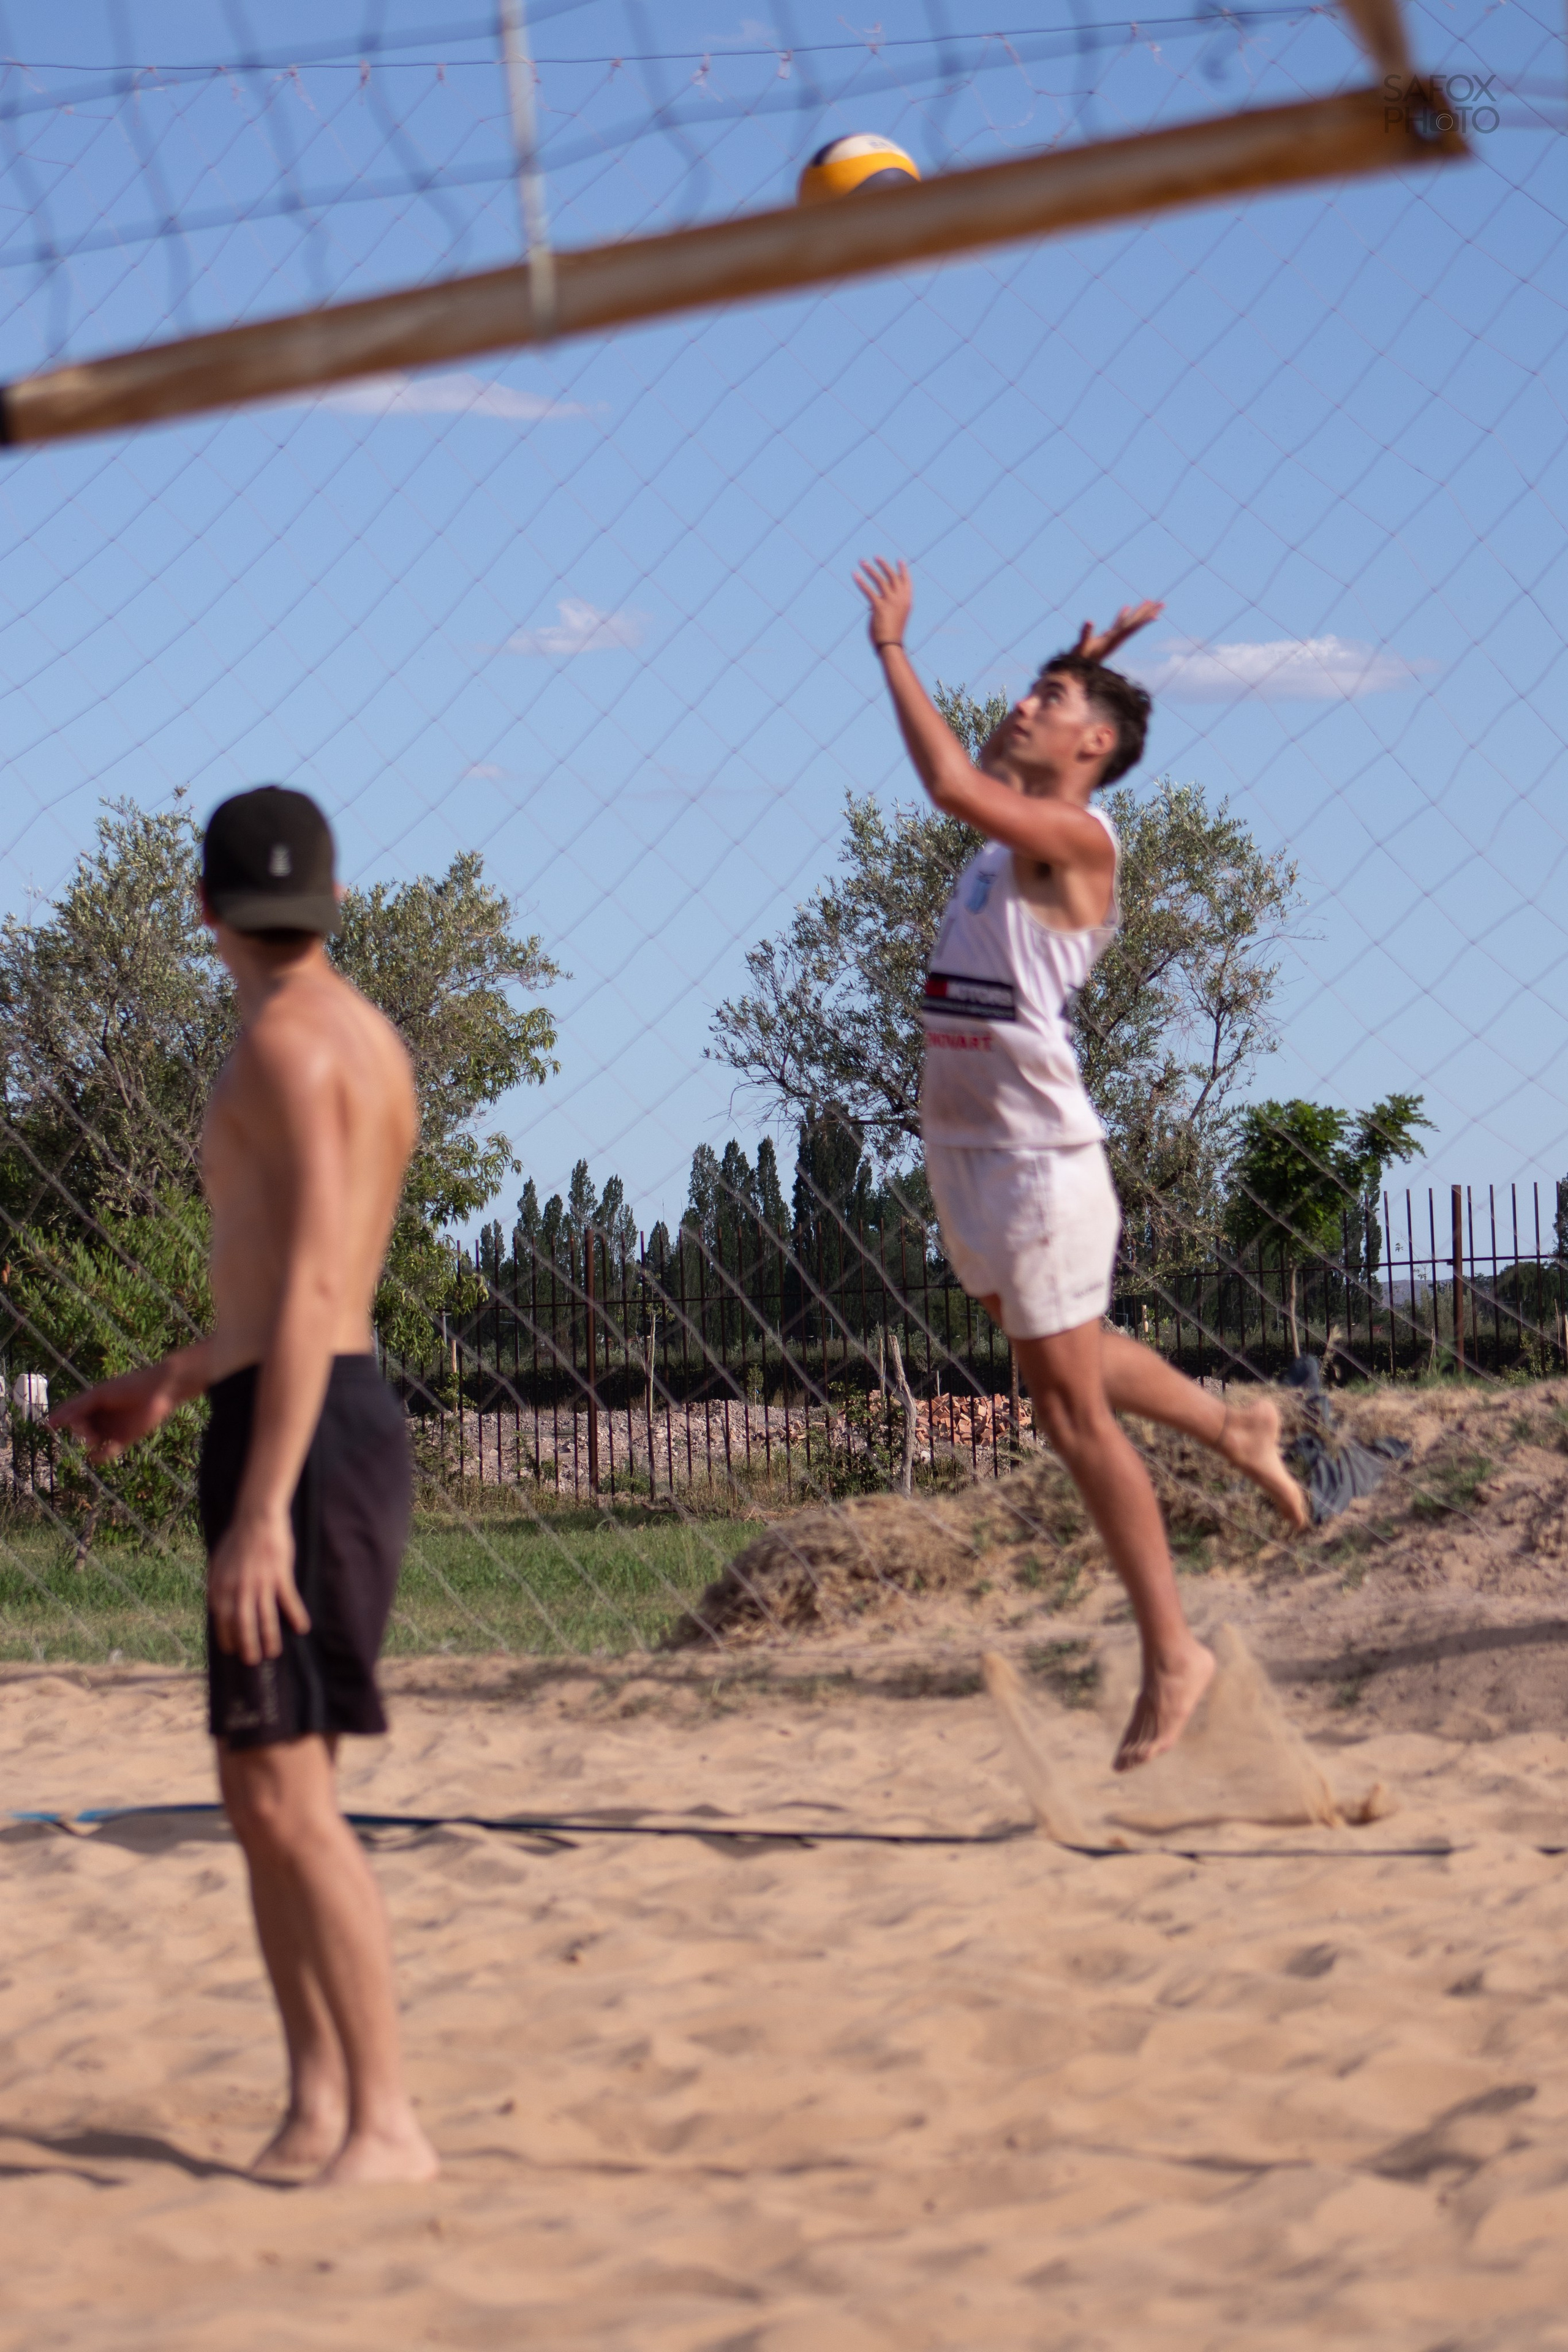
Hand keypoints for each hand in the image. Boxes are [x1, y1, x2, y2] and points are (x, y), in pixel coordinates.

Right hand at [50, 1361, 181, 1462]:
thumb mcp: (100, 1395)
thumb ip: (80, 1407)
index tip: (47, 1426)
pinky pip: (108, 1451)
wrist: (158, 1391)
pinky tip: (96, 1455)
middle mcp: (102, 1416)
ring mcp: (113, 1428)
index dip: (61, 1419)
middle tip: (84, 1430)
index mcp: (95, 1402)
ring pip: (93, 1441)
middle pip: (82, 1428)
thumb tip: (60, 1419)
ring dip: (89, 1441)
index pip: (74, 1412)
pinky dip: (101, 1455)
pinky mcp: (125, 1439)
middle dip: (79, 1430)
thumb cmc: (128, 1387)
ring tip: (92, 1439)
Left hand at [208, 1508, 310, 1665]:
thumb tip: (218, 1607)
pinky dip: (296, 1615)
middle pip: (243, 1624)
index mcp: (221, 1585)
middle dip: (248, 1645)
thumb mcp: (218, 1563)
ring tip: (273, 1653)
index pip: (222, 1619)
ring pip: (265, 1617)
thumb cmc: (236, 1539)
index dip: (227, 1637)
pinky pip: (288, 1600)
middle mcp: (239, 1587)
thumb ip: (218, 1585)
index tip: (232, 1650)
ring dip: (269, 1637)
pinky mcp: (279, 1575)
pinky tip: (302, 1628)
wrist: (256, 1517)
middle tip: (252, 1661)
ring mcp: (260, 1582)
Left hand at [854, 555, 912, 652]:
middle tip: (876, 556)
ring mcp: (890, 602)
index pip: (906, 581)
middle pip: (892, 576)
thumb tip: (878, 598)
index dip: (903, 570)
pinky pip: (868, 591)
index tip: (899, 560)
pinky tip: (854, 574)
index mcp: (907, 601)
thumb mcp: (897, 615)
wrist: (891, 645)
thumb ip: (891, 604)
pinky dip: (861, 582)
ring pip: (879, 580)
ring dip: (870, 569)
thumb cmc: (893, 633)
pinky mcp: (879, 607)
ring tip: (862, 562)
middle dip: (883, 565)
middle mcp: (900, 599)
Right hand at [1070, 599, 1163, 664]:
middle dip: (1149, 613)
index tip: (1157, 614)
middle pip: (1136, 624)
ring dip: (1139, 612)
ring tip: (1149, 600)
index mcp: (1114, 640)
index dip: (1144, 620)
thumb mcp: (1081, 647)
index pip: (1132, 628)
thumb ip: (1085, 635)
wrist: (1077, 670)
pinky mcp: (1106, 638)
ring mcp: (1112, 638)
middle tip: (1163, 603)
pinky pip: (1117, 624)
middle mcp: (1117, 639)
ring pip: (1129, 623)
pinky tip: (1127, 607)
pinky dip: (1122, 615)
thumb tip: (1089, 621)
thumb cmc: (1079, 659)